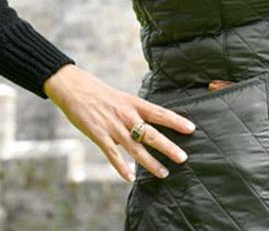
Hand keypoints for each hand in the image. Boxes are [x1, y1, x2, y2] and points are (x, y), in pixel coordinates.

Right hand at [43, 64, 195, 182]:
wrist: (76, 89)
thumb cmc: (102, 94)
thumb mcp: (124, 99)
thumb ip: (136, 113)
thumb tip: (147, 127)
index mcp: (135, 104)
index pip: (160, 113)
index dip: (176, 121)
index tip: (191, 128)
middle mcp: (127, 116)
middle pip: (151, 134)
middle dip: (168, 147)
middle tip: (183, 157)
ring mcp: (113, 127)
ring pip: (136, 148)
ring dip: (151, 162)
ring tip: (164, 173)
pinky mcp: (99, 136)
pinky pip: (113, 155)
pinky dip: (121, 168)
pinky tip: (130, 178)